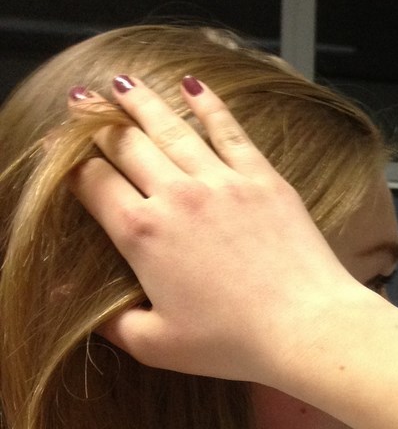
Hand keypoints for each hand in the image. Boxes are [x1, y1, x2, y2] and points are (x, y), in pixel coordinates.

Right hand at [67, 76, 358, 386]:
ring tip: (122, 83)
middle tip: (81, 102)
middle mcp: (176, 196)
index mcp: (141, 234)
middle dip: (97, 122)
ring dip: (143, 102)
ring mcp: (222, 182)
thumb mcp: (157, 345)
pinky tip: (194, 85)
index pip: (91, 183)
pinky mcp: (264, 179)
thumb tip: (68, 304)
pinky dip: (209, 105)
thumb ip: (108, 322)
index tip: (59, 151)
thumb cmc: (234, 343)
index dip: (69, 164)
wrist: (308, 327)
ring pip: (171, 128)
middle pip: (125, 145)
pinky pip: (230, 131)